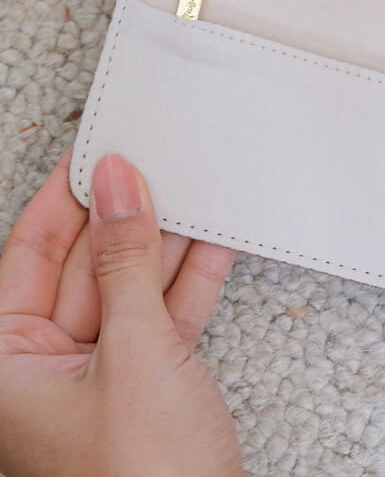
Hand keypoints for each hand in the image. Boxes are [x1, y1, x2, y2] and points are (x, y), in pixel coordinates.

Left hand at [0, 148, 243, 476]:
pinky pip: (165, 313)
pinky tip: (213, 239)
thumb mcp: (134, 351)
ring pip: (129, 285)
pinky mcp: (149, 386)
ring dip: (164, 241)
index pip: (29, 253)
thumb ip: (126, 259)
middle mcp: (46, 369)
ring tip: (192, 187)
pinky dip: (190, 278)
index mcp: (8, 363)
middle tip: (154, 160)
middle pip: (84, 265)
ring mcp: (100, 377)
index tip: (98, 148)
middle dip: (123, 215)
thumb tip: (116, 185)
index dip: (66, 196)